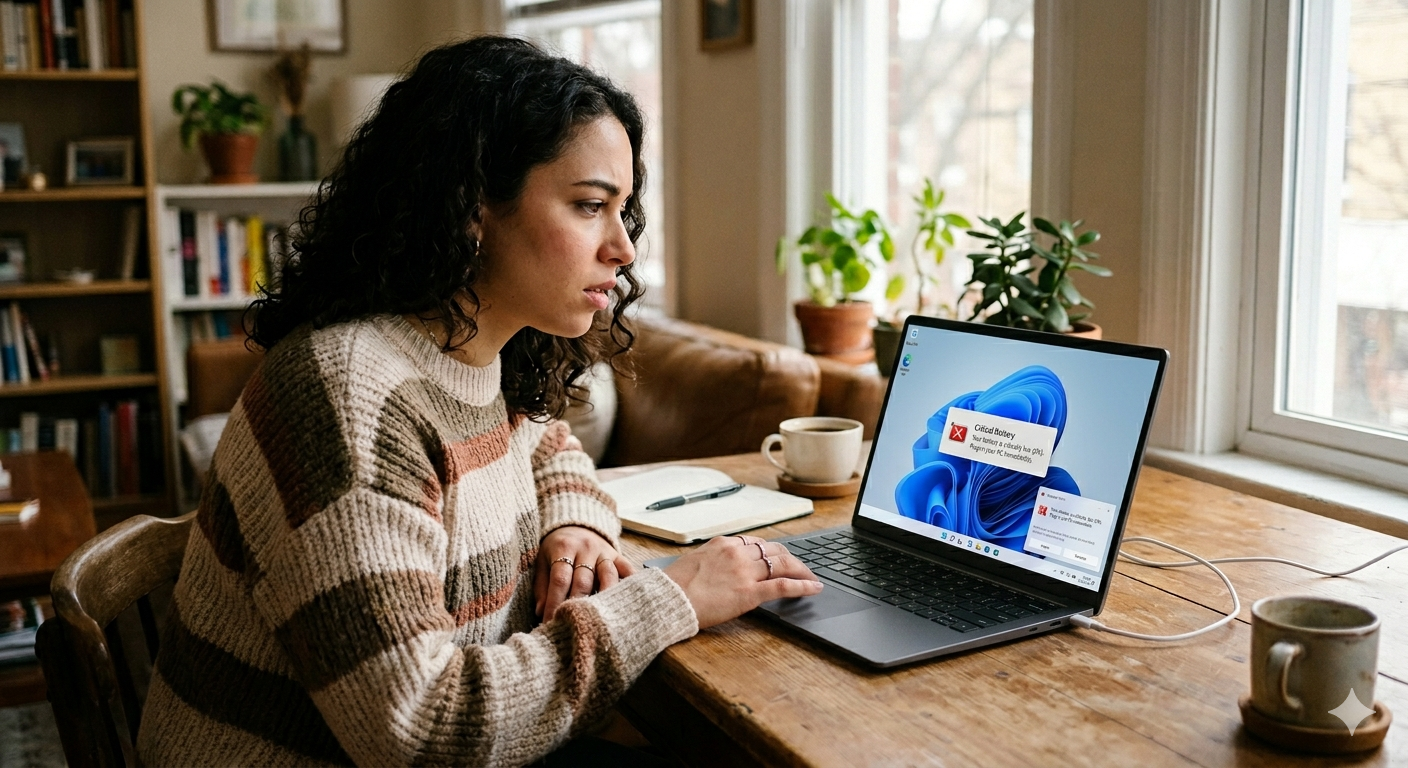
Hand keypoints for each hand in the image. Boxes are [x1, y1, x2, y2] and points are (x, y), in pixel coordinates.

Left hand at [535, 526, 637, 620]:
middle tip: (573, 625)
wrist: (576, 524)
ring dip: (604, 597)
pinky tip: (629, 598)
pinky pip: (628, 569)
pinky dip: (630, 583)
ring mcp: (604, 552)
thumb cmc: (556, 548)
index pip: (560, 580)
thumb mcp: (542, 560)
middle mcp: (586, 548)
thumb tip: (541, 611)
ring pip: (608, 575)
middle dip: (577, 604)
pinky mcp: (618, 556)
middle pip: (584, 580)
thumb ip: (542, 585)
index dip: (554, 603)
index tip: (550, 623)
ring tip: (600, 618)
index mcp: (564, 548)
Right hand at [662, 535, 822, 628]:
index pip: (756, 543)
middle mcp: (737, 553)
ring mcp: (745, 572)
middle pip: (773, 550)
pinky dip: (803, 585)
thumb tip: (718, 565)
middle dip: (789, 557)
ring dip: (800, 570)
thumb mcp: (694, 562)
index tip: (777, 557)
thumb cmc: (674, 585)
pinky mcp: (749, 593)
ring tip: (810, 576)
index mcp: (723, 544)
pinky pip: (783, 586)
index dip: (770, 551)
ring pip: (782, 564)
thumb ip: (712, 560)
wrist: (668, 600)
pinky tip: (814, 587)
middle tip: (799, 566)